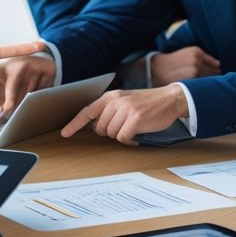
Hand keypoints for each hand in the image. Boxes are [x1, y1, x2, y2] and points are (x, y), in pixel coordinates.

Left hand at [61, 86, 187, 144]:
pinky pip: (123, 138)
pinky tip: (138, 135)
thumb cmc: (147, 103)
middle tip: (124, 127)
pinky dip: (130, 140)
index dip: (75, 124)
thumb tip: (96, 127)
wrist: (170, 98)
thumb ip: (110, 110)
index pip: (87, 111)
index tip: (65, 133)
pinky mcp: (136, 119)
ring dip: (122, 136)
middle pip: (100, 128)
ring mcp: (126, 109)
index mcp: (111, 96)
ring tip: (133, 129)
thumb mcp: (125, 101)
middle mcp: (116, 101)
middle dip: (110, 132)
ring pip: (112, 134)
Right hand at [150, 46, 219, 85]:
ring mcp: (193, 72)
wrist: (155, 69)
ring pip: (209, 81)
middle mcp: (196, 61)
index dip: (217, 71)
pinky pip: (202, 87)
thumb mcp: (188, 53)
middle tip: (214, 83)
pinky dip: (203, 89)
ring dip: (210, 85)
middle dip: (215, 78)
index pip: (216, 64)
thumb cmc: (173, 62)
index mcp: (197, 52)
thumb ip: (203, 58)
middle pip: (215, 73)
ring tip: (207, 88)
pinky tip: (199, 90)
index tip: (218, 75)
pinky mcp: (189, 82)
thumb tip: (220, 67)